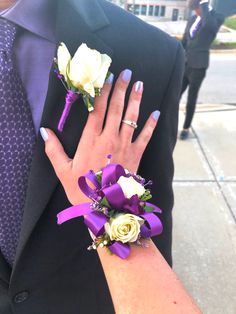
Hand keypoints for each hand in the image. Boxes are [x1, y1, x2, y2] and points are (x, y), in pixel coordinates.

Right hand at [41, 70, 159, 204]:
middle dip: (121, 89)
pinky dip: (151, 124)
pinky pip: (145, 136)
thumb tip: (44, 131)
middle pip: (116, 108)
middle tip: (127, 73)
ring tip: (140, 84)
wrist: (104, 207)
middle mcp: (109, 138)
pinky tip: (156, 112)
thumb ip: (53, 149)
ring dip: (136, 100)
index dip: (103, 92)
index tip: (107, 77)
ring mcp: (125, 146)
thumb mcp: (63, 170)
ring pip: (131, 118)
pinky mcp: (136, 155)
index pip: (98, 110)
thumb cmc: (82, 189)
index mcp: (91, 140)